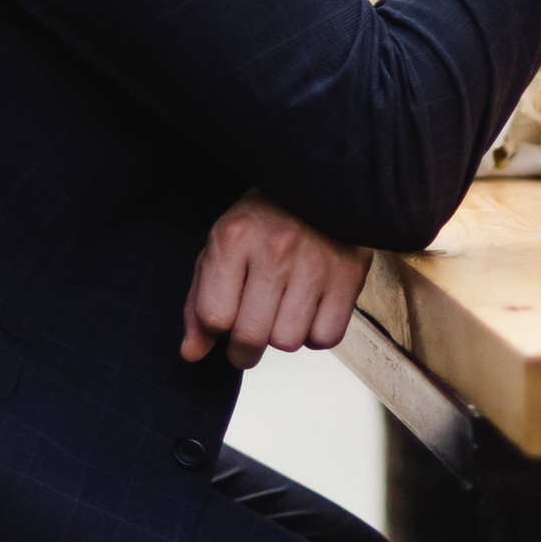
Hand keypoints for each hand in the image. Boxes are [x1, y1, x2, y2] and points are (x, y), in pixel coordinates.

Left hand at [180, 193, 371, 368]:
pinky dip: (314, 334)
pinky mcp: (348, 275)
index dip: (215, 334)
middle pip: (251, 335)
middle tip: (248, 343)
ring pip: (288, 342)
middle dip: (244, 351)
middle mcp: (275, 248)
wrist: (316, 187)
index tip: (224, 330)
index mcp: (234, 238)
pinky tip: (308, 310)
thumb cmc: (261, 223)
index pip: (215, 316)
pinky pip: (325, 338)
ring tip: (282, 312)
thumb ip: (199, 303)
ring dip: (281, 337)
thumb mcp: (219, 250)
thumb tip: (192, 353)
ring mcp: (315, 262)